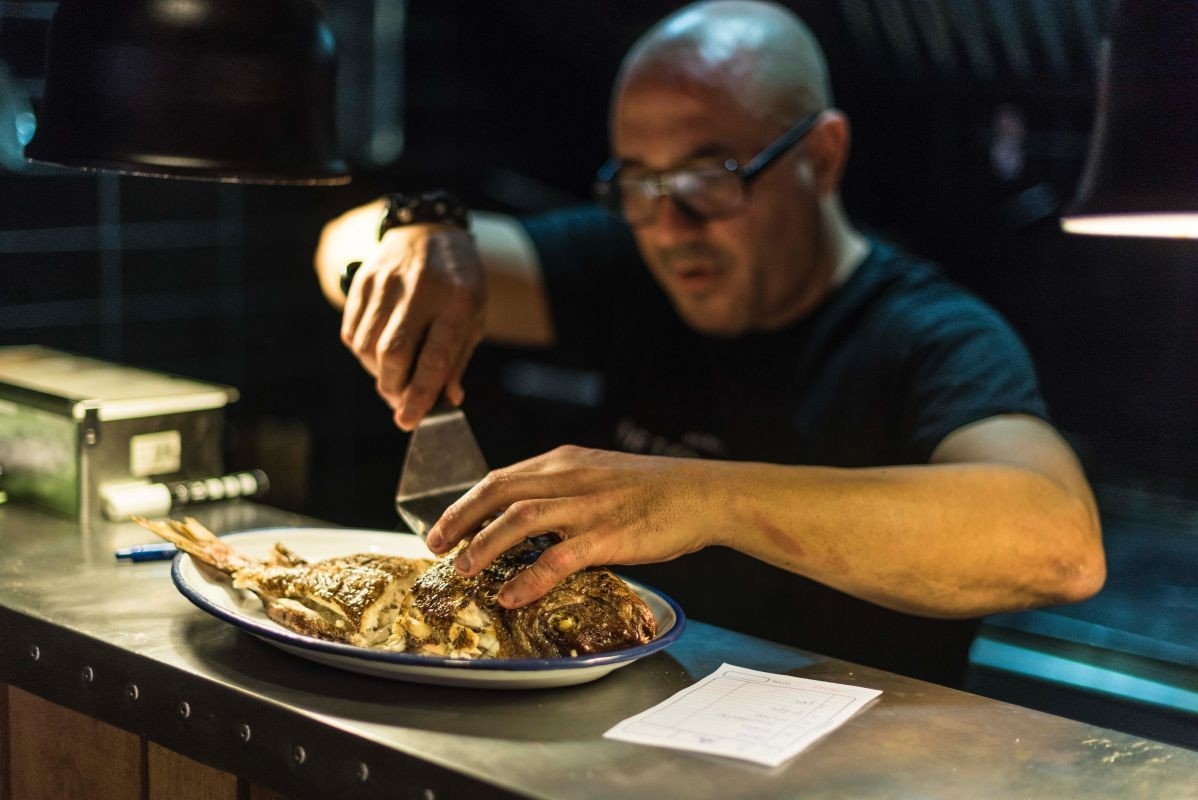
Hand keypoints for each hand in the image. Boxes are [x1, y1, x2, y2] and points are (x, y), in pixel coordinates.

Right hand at [340, 224, 485, 429]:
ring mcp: (387, 282)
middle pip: (393, 355)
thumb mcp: (474, 318)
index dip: (419, 395)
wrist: (432, 232)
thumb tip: (446, 400)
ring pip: (367, 347)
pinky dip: (362, 353)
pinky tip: (379, 351)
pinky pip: (352, 332)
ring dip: (377, 373)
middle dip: (393, 388)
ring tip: (393, 374)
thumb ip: (458, 359)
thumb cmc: (459, 284)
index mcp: (458, 300)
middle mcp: (421, 289)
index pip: (434, 358)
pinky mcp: (363, 280)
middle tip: (400, 401)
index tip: (408, 421)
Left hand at [425, 446, 722, 607]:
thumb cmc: (655, 490)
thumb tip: (528, 521)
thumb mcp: (600, 475)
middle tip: (436, 546)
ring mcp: (587, 505)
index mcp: (564, 461)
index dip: (467, 503)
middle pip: (497, 492)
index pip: (501, 478)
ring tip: (462, 570)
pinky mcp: (607, 535)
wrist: (702, 494)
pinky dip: (527, 579)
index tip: (446, 525)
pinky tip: (510, 596)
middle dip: (459, 520)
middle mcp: (569, 477)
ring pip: (518, 521)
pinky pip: (557, 558)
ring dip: (483, 547)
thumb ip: (563, 491)